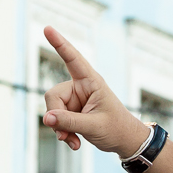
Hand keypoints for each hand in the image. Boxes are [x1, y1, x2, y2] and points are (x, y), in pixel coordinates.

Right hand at [41, 26, 150, 157]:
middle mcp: (80, 87)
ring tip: (73, 141)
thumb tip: (46, 118)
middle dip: (55, 116)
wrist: (125, 141)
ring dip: (59, 128)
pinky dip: (62, 132)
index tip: (48, 29)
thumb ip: (69, 122)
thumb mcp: (94, 126)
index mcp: (91, 82)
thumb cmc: (116, 128)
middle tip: (65, 134)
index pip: (73, 59)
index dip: (60, 44)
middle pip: (53, 96)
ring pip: (52, 110)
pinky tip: (74, 143)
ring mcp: (74, 100)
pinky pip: (56, 120)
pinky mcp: (71, 111)